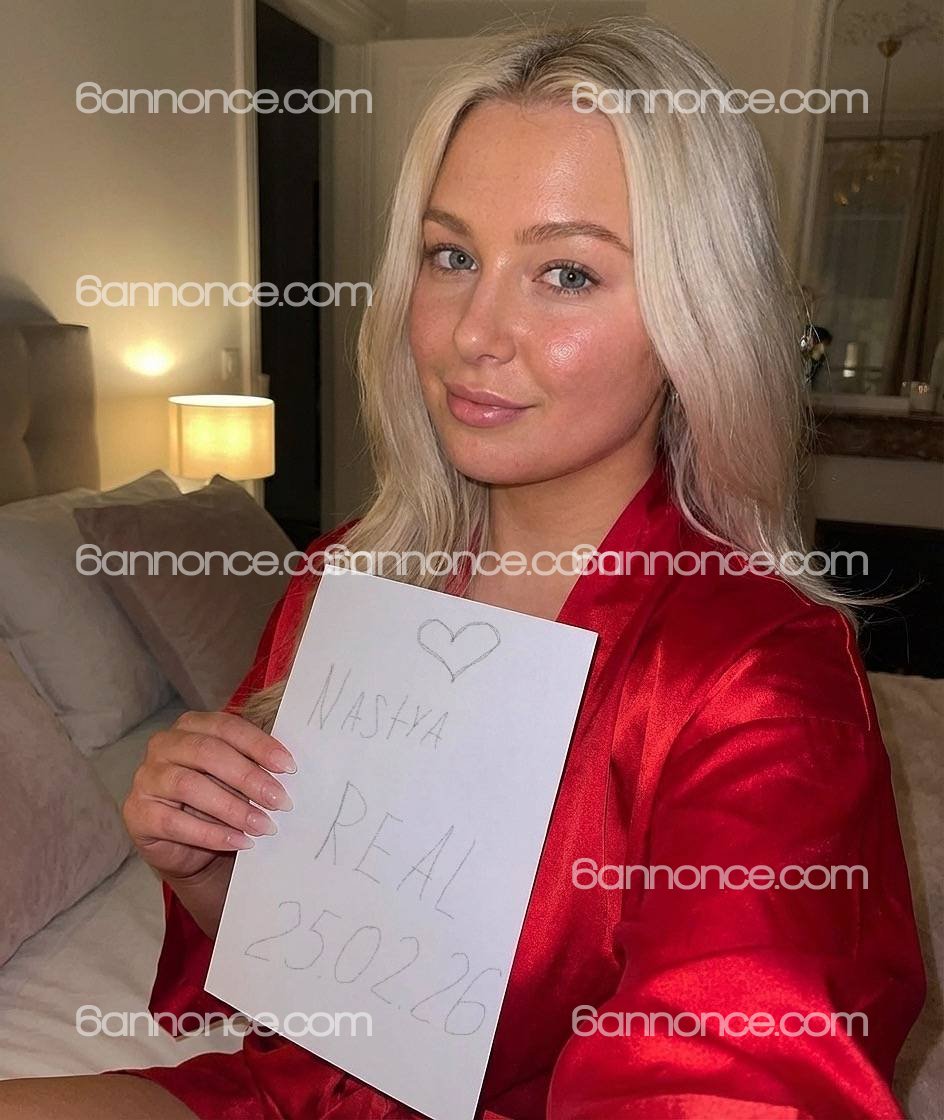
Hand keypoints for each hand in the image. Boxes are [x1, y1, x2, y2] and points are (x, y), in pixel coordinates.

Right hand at [123, 709, 295, 881]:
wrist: (187, 846)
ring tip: (263, 825)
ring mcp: (146, 777)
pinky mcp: (137, 812)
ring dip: (232, 808)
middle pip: (207, 752)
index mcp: (192, 725)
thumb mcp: (238, 779)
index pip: (227, 726)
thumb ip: (256, 766)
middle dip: (248, 777)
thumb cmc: (218, 800)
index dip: (258, 745)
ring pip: (189, 785)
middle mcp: (164, 745)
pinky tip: (239, 841)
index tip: (288, 767)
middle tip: (280, 800)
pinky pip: (174, 822)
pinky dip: (211, 833)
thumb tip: (288, 770)